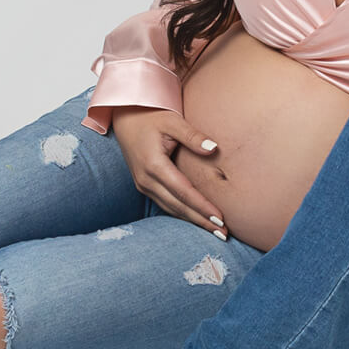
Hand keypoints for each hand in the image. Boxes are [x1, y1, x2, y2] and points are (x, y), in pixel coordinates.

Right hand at [109, 107, 226, 238]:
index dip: (203, 207)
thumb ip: (193, 136)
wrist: (125, 116)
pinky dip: (182, 213)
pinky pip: (165, 204)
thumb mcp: (173, 121)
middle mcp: (146, 180)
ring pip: (171, 208)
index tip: (221, 218)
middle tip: (223, 233)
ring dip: (193, 220)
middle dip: (201, 220)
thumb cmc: (151, 115)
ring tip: (214, 231)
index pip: (184, 192)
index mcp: (154, 165)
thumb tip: (214, 149)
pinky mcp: (143, 185)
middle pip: (178, 206)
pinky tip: (196, 219)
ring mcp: (143, 184)